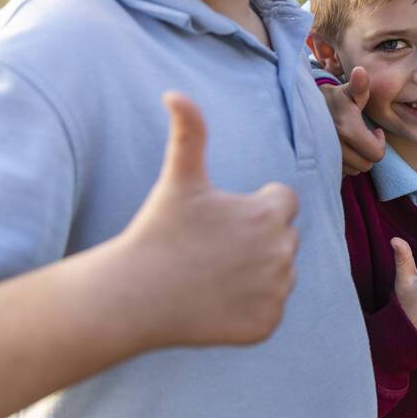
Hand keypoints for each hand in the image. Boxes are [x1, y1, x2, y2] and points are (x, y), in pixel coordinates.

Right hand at [118, 93, 298, 348]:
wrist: (132, 297)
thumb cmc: (157, 231)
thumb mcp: (179, 178)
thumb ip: (189, 132)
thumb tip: (174, 92)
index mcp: (271, 213)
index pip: (282, 203)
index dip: (250, 208)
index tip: (218, 219)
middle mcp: (284, 252)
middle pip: (282, 238)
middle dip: (255, 240)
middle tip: (211, 249)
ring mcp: (276, 292)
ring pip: (279, 273)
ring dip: (255, 271)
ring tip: (211, 274)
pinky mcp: (266, 325)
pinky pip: (268, 307)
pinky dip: (247, 307)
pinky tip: (214, 302)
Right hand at [319, 66, 385, 175]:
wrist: (300, 108)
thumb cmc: (331, 99)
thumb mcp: (347, 91)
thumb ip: (359, 86)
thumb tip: (360, 72)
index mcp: (347, 129)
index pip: (376, 154)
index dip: (379, 143)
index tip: (374, 131)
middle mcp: (336, 146)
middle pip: (365, 165)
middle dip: (368, 152)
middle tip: (363, 136)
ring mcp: (325, 157)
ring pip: (353, 170)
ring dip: (356, 158)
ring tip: (350, 141)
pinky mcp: (317, 164)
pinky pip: (339, 173)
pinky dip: (343, 164)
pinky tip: (340, 149)